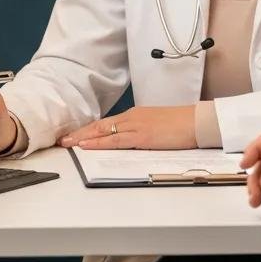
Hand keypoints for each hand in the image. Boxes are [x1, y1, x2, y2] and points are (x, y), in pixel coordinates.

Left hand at [60, 106, 195, 149]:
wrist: (197, 122)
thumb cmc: (182, 126)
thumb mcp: (158, 128)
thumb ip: (142, 134)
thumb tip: (131, 144)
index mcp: (136, 116)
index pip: (107, 123)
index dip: (89, 129)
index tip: (74, 135)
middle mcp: (132, 118)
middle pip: (100, 125)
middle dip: (80, 133)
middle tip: (62, 139)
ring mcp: (136, 126)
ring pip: (104, 132)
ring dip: (84, 138)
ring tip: (67, 143)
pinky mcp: (142, 137)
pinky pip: (116, 140)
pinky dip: (99, 143)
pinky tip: (87, 145)